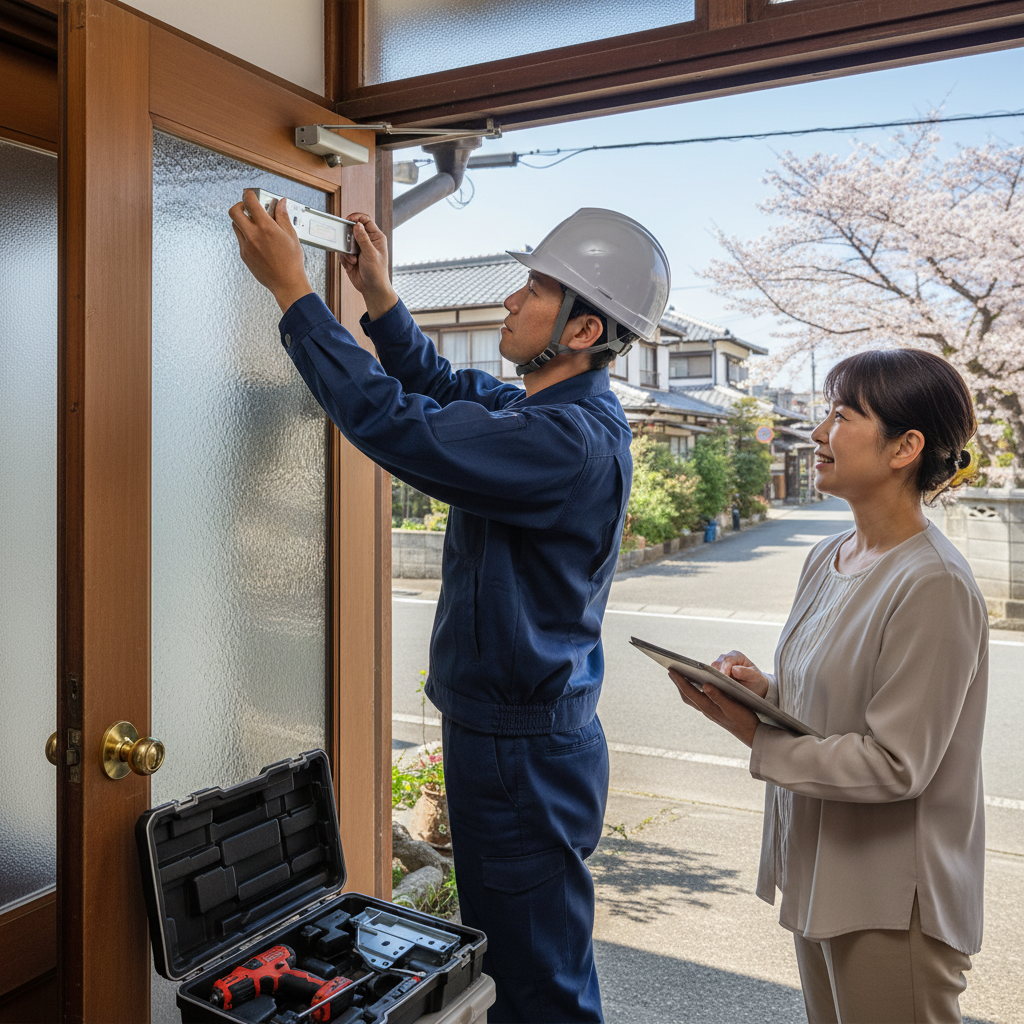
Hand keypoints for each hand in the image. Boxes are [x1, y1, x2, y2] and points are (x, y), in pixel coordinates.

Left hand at [228, 190, 313, 312]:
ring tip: (255, 225)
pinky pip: (240, 239)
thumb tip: (281, 202)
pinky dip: (246, 235)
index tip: (251, 193)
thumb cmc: (292, 262)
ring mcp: (246, 246)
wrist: (286, 284)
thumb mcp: (291, 236)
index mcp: (266, 228)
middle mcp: (253, 236)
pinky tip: (259, 240)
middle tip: (248, 207)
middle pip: (233, 211)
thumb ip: (283, 217)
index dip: (248, 194)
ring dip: (242, 220)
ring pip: (235, 225)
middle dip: (239, 205)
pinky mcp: (244, 255)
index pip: (250, 202)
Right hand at [340, 213, 399, 319]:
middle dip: (348, 237)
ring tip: (353, 260)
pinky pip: (342, 252)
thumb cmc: (377, 273)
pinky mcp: (350, 256)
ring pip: (345, 241)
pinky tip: (351, 265)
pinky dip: (344, 258)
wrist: (372, 289)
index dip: (357, 217)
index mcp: (376, 237)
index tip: (348, 220)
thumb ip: (363, 239)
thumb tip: (357, 224)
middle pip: (352, 229)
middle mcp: (367, 241)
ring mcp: (358, 249)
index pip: (366, 220)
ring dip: (346, 251)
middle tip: (348, 244)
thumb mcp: (371, 254)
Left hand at [669, 669, 760, 747]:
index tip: (671, 669)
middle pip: (686, 696)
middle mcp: (706, 710)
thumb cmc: (744, 719)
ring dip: (685, 688)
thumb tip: (705, 685)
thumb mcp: (732, 706)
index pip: (689, 692)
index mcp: (708, 707)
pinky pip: (698, 701)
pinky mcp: (714, 713)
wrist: (751, 734)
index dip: (679, 680)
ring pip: (692, 699)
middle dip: (678, 683)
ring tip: (681, 677)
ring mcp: (709, 712)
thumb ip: (718, 696)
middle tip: (671, 671)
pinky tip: (697, 687)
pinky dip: (693, 692)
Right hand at [711, 650, 769, 698]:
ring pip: (711, 670)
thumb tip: (734, 670)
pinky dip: (712, 682)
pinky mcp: (715, 673)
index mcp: (737, 656)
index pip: (727, 660)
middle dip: (717, 674)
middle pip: (717, 664)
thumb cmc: (755, 680)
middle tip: (720, 686)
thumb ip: (746, 672)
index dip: (725, 669)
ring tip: (718, 689)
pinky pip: (710, 676)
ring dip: (714, 679)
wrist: (754, 687)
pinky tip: (715, 689)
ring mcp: (719, 665)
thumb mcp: (755, 677)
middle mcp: (726, 658)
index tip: (724, 678)